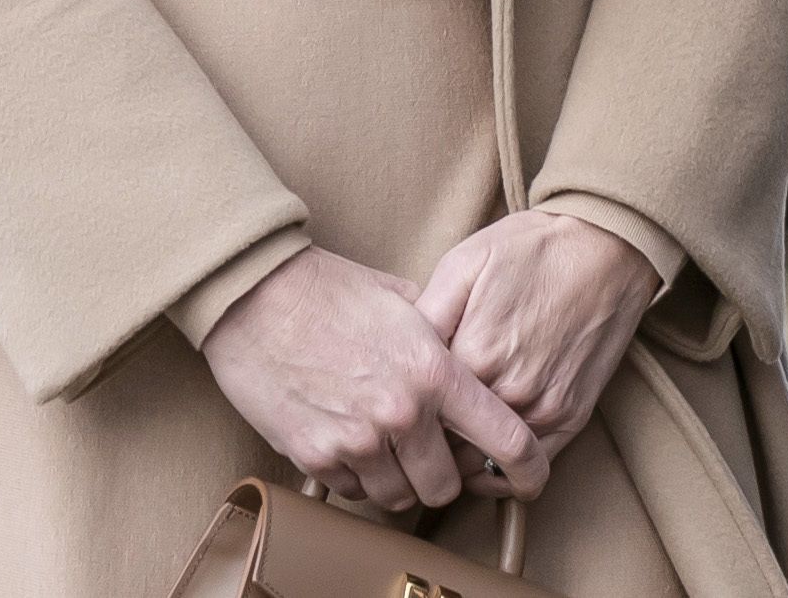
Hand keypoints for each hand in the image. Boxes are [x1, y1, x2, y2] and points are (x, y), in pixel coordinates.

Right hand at [199, 246, 546, 513]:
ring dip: (400, 482)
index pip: (503, 438)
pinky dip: (358, 479)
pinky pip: (353, 492)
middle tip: (434, 457)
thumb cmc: (331, 291)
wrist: (257, 298)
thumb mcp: (404, 301)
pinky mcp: (315, 457)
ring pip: (399, 497)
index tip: (531, 478)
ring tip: (389, 449)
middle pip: (445, 486)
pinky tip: (353, 445)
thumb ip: (442, 335)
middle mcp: (402, 414)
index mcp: (435, 372)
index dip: (527, 467)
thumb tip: (467, 355)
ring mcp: (357, 441)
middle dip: (444, 477)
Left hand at [416, 211, 662, 474]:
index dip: (404, 409)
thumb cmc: (533, 249)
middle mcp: (509, 392)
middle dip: (427, 442)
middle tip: (417, 429)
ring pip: (484, 464)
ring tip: (449, 442)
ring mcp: (544, 408)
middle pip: (447, 445)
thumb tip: (392, 356)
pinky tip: (486, 455)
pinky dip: (503, 472)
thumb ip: (425, 314)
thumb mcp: (465, 263)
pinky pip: (529, 467)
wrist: (608, 246)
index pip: (418, 411)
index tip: (398, 404)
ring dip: (462, 460)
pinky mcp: (573, 416)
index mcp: (473, 356)